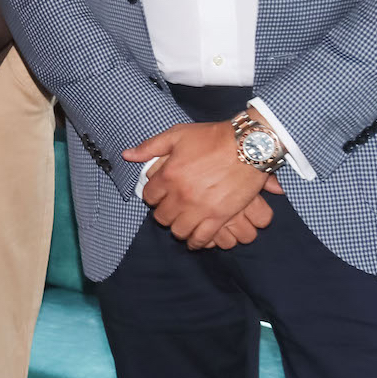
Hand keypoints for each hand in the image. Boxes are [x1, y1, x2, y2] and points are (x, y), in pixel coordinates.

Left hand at [126, 120, 279, 249]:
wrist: (248, 146)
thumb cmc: (212, 138)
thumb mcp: (177, 135)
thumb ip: (150, 147)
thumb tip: (127, 155)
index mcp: (168, 175)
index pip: (149, 196)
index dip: (153, 196)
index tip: (159, 195)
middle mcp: (181, 195)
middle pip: (162, 216)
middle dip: (164, 213)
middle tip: (171, 209)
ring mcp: (200, 208)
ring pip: (179, 230)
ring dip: (178, 228)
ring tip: (182, 223)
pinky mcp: (220, 217)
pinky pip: (202, 238)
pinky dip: (196, 242)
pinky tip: (195, 240)